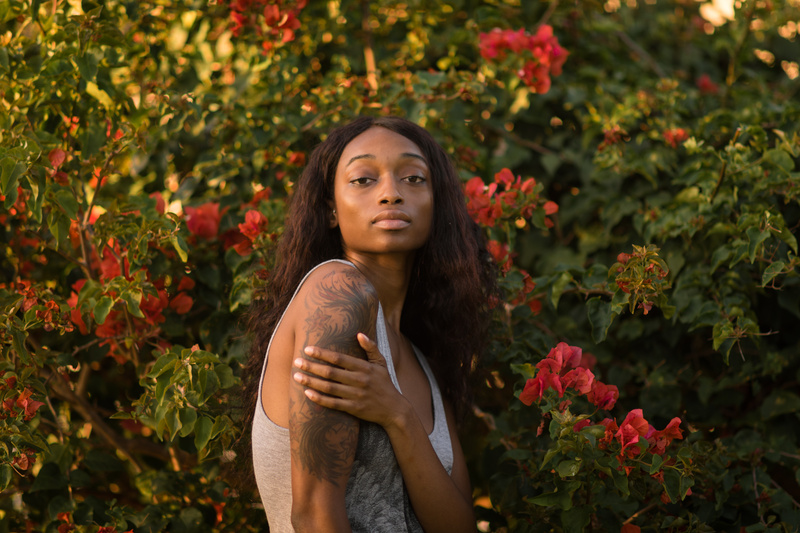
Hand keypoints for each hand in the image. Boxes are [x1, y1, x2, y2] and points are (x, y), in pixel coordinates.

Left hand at [294, 333, 408, 428]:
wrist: (394, 410)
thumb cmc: (384, 384)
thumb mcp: (381, 363)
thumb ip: (371, 348)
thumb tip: (359, 334)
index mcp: (365, 368)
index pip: (340, 358)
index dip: (322, 353)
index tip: (308, 349)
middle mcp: (360, 381)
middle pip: (331, 372)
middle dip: (312, 366)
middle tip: (296, 361)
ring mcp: (356, 396)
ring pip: (329, 388)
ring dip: (311, 382)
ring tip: (296, 376)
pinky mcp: (354, 409)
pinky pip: (333, 403)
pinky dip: (319, 399)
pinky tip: (307, 394)